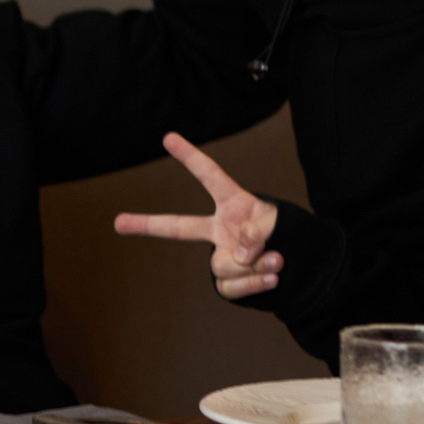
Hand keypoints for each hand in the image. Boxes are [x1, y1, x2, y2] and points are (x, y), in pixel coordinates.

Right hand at [112, 133, 281, 298]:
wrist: (304, 268)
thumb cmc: (289, 235)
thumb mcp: (277, 224)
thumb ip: (255, 233)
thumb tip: (237, 254)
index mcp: (233, 204)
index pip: (210, 177)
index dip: (190, 157)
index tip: (168, 137)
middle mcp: (221, 230)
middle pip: (180, 227)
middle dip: (147, 225)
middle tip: (118, 223)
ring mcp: (222, 256)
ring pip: (222, 264)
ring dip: (253, 265)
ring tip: (277, 259)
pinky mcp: (229, 283)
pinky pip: (231, 286)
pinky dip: (254, 283)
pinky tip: (272, 277)